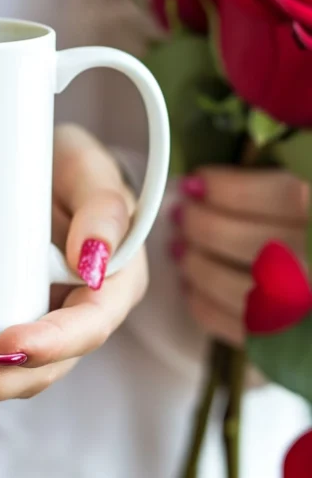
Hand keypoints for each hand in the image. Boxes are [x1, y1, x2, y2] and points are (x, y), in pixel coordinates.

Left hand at [0, 124, 147, 415]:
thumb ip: (104, 206)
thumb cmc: (68, 166)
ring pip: (8, 370)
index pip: (87, 328)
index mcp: (110, 287)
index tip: (4, 345)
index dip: (50, 345)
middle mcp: (74, 315)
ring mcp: (36, 320)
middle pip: (42, 366)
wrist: (39, 168)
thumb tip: (93, 260)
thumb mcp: (90, 169)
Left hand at [173, 168, 308, 346]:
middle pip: (258, 245)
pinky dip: (207, 308)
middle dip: (206, 227)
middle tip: (183, 213)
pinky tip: (193, 286)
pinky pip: (246, 332)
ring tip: (182, 247)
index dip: (231, 189)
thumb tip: (252, 135)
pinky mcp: (300, 347)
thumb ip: (296, 160)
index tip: (198, 180)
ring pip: (246, 291)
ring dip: (199, 267)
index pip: (285, 196)